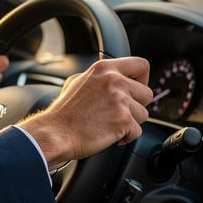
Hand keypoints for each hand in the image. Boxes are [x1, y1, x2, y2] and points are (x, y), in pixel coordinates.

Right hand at [18, 56, 152, 166]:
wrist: (56, 133)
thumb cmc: (64, 113)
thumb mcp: (78, 81)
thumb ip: (100, 77)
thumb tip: (116, 78)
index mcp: (104, 68)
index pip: (141, 65)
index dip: (142, 80)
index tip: (135, 90)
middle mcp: (114, 81)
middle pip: (146, 94)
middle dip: (135, 107)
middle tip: (117, 113)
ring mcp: (120, 100)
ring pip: (143, 114)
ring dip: (130, 123)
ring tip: (109, 124)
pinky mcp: (123, 119)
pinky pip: (137, 132)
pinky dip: (125, 137)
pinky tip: (108, 134)